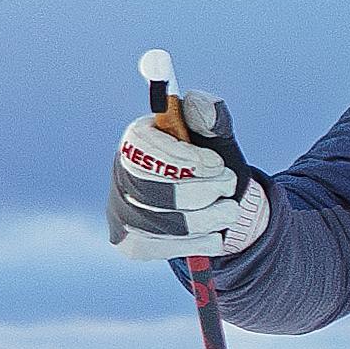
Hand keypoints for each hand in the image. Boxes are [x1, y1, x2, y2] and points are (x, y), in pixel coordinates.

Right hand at [106, 111, 264, 257]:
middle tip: (229, 186)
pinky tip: (214, 231)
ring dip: (208, 217)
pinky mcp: (133, 245)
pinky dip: (201, 241)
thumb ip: (211, 119)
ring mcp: (122, 214)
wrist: (217, 207)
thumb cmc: (214, 167)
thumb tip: (198, 100)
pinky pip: (168, 248)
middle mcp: (120, 177)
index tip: (216, 164)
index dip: (182, 159)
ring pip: (163, 223)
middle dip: (201, 191)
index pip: (143, 149)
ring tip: (229, 209)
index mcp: (136, 143)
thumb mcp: (218, 141)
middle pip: (151, 190)